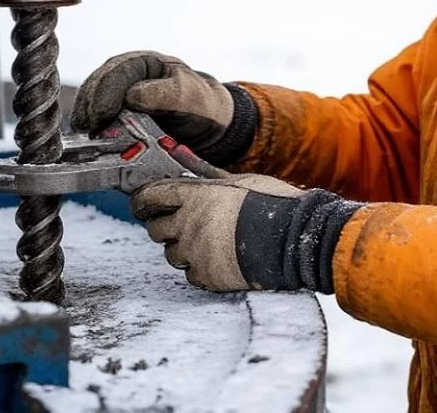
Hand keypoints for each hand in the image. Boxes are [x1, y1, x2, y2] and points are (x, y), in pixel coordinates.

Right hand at [71, 51, 240, 152]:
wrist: (205, 121)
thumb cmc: (198, 103)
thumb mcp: (188, 96)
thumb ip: (164, 94)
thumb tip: (132, 96)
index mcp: (145, 63)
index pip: (119, 71)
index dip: (106, 92)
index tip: (101, 114)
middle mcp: (127, 74)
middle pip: (100, 83)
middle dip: (91, 104)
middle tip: (87, 126)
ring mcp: (118, 92)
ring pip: (94, 96)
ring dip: (87, 114)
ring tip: (84, 132)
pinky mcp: (115, 111)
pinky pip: (97, 112)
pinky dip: (91, 123)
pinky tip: (88, 136)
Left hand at [132, 173, 360, 292]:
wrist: (293, 238)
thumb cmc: (270, 203)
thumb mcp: (238, 180)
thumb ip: (206, 174)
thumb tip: (186, 160)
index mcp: (193, 196)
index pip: (148, 198)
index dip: (143, 202)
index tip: (144, 205)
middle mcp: (187, 224)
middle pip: (155, 230)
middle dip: (166, 227)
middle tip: (184, 224)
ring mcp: (195, 253)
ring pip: (172, 254)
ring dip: (184, 249)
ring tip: (210, 242)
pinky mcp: (206, 277)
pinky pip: (191, 275)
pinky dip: (201, 269)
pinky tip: (220, 258)